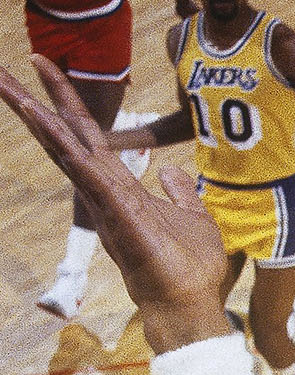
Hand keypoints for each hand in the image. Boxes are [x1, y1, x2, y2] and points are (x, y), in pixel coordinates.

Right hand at [0, 57, 228, 346]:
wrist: (191, 306)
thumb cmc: (192, 271)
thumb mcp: (194, 220)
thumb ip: (181, 194)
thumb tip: (170, 172)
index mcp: (120, 187)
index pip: (87, 136)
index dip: (68, 102)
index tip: (48, 68)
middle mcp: (103, 190)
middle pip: (63, 136)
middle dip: (33, 101)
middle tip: (1, 70)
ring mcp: (104, 200)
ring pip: (62, 148)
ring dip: (35, 116)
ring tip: (4, 84)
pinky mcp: (115, 211)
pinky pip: (83, 170)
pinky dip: (62, 143)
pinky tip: (40, 116)